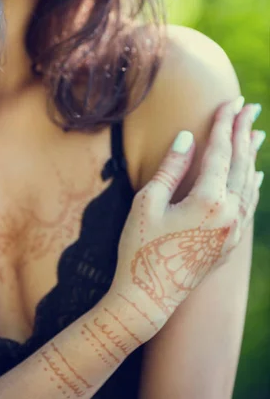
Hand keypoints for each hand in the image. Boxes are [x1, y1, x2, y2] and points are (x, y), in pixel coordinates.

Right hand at [105, 97, 263, 342]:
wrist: (148, 297)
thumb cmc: (140, 247)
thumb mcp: (148, 202)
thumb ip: (171, 166)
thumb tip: (188, 136)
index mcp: (208, 201)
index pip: (219, 152)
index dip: (224, 124)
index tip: (231, 101)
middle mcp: (229, 215)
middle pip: (240, 163)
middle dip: (244, 132)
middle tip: (251, 106)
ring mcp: (233, 231)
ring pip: (248, 184)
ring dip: (251, 155)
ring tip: (257, 133)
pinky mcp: (231, 244)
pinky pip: (248, 205)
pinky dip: (252, 185)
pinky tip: (256, 174)